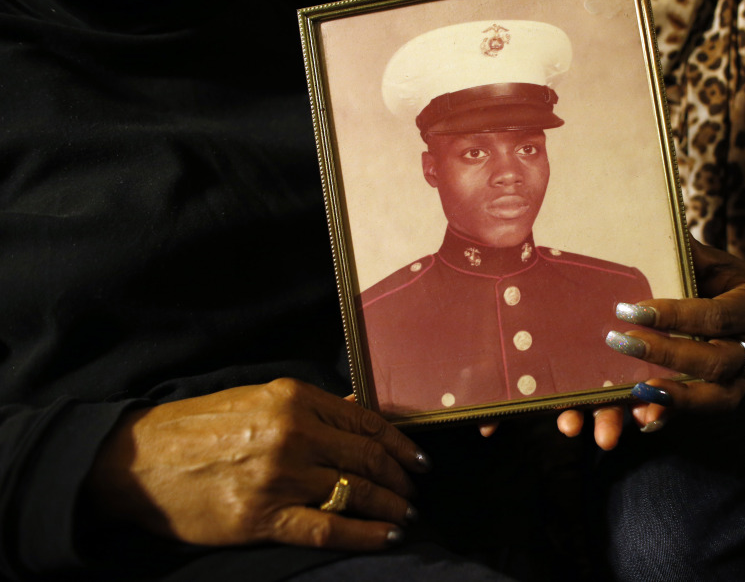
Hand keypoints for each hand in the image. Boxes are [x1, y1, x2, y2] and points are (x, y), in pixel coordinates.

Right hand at [85, 379, 429, 550]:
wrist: (136, 460)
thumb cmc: (196, 427)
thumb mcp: (257, 398)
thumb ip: (310, 407)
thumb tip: (357, 412)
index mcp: (293, 398)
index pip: (366, 422)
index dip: (400, 444)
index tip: (418, 460)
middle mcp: (293, 433)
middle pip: (367, 458)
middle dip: (399, 478)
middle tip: (413, 491)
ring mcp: (280, 476)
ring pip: (355, 492)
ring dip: (389, 505)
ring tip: (405, 514)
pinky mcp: (262, 516)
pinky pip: (329, 528)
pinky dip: (365, 534)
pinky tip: (386, 536)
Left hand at [558, 237, 744, 446]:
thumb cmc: (725, 278)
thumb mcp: (713, 260)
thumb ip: (686, 255)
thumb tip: (647, 227)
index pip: (714, 314)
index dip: (674, 315)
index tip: (630, 310)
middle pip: (714, 360)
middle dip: (666, 354)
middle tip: (620, 342)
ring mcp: (744, 374)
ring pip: (717, 396)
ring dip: (675, 397)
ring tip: (635, 393)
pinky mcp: (728, 393)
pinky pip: (704, 411)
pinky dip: (673, 415)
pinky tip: (642, 419)